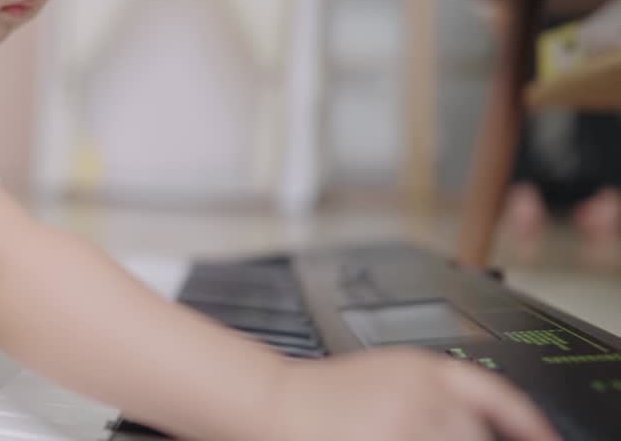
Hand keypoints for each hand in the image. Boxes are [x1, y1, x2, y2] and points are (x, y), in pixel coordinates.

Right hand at [272, 347, 558, 440]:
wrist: (272, 404)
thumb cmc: (322, 399)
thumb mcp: (387, 379)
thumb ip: (433, 398)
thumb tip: (476, 427)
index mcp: (424, 368)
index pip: (499, 396)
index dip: (529, 425)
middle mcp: (424, 394)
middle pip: (475, 434)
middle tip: (431, 436)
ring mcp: (409, 427)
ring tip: (398, 434)